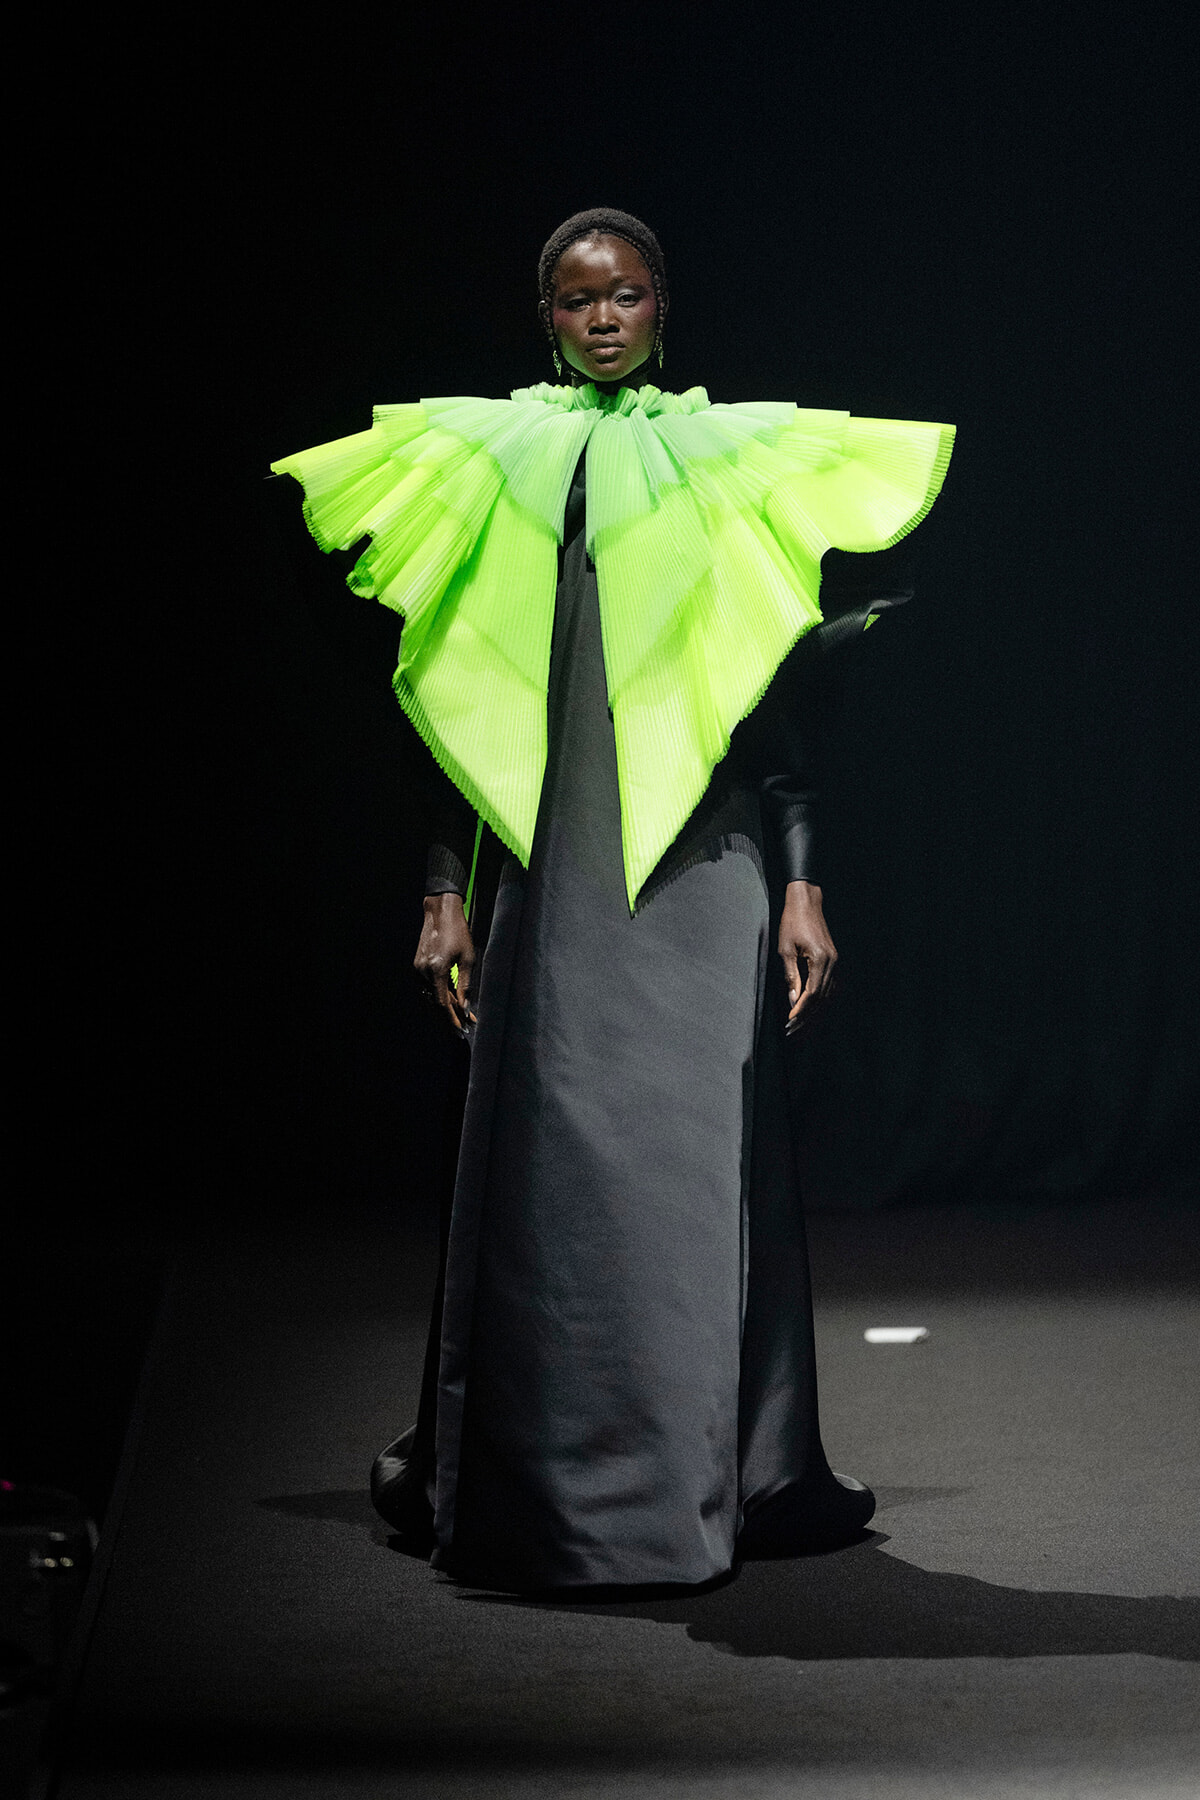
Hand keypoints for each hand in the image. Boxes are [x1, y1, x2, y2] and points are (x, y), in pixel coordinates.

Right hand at [414, 893, 475, 1031]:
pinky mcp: (417, 965)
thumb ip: (465, 985)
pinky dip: (438, 995)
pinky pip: (427, 987)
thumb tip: (465, 1007)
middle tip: (465, 1025)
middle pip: (434, 1003)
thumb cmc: (458, 932)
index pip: (442, 1003)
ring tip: (461, 1016)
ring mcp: (418, 968)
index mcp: (436, 969)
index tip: (462, 1028)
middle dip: (450, 1016)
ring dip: (444, 1007)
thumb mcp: (468, 958)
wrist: (440, 912)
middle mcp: (423, 971)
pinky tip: (449, 1001)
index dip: (452, 1018)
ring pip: (430, 996)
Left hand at [779, 880, 836, 1036]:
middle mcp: (833, 963)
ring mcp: (836, 963)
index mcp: (821, 959)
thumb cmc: (792, 922)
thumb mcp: (785, 949)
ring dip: (816, 1013)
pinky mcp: (834, 962)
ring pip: (829, 996)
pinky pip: (831, 988)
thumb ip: (791, 976)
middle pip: (822, 998)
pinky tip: (814, 1013)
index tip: (790, 1022)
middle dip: (808, 1017)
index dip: (801, 1010)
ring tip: (803, 1029)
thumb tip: (793, 1000)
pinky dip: (822, 1002)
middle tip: (794, 1032)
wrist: (806, 902)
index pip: (813, 994)